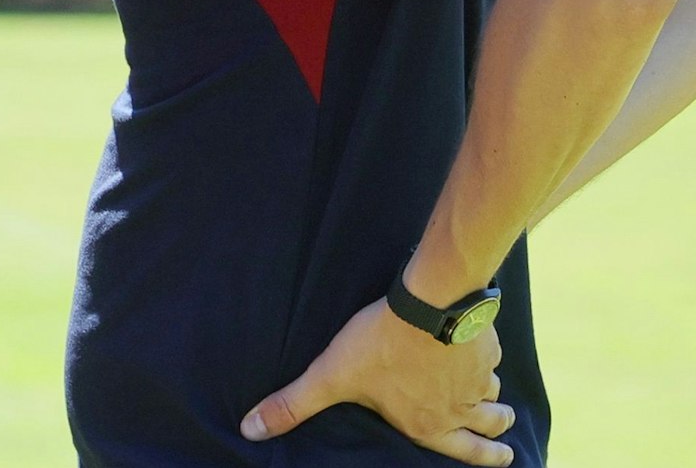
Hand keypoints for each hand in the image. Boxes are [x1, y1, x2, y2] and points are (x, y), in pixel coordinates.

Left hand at [241, 298, 513, 465]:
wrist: (425, 306)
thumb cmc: (378, 346)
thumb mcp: (330, 376)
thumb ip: (292, 404)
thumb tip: (251, 431)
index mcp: (428, 425)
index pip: (466, 452)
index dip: (484, 457)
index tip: (503, 457)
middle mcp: (459, 407)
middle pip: (489, 425)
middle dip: (497, 432)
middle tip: (507, 433)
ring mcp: (477, 376)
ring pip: (492, 393)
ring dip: (494, 397)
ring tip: (497, 397)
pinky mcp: (485, 344)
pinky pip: (491, 356)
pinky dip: (489, 357)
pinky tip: (483, 349)